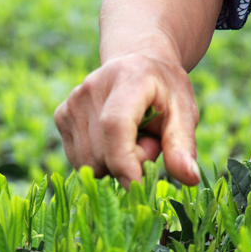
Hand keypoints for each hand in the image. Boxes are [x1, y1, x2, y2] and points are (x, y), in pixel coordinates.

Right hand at [54, 53, 201, 189]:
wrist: (136, 64)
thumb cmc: (164, 91)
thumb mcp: (184, 112)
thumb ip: (183, 146)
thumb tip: (189, 179)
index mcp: (128, 79)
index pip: (115, 126)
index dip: (124, 162)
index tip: (139, 187)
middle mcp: (92, 87)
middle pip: (102, 153)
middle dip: (129, 163)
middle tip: (148, 140)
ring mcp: (72, 102)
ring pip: (88, 163)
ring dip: (113, 163)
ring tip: (131, 138)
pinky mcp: (61, 116)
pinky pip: (79, 160)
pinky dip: (99, 160)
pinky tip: (112, 139)